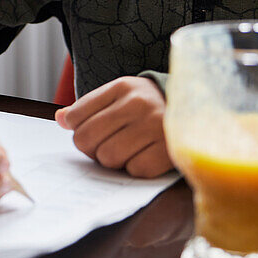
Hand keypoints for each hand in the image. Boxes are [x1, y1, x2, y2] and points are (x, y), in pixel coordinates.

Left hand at [55, 76, 172, 177]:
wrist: (198, 111)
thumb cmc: (149, 107)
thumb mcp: (120, 96)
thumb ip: (89, 107)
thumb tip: (59, 119)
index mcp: (122, 87)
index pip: (76, 116)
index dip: (76, 129)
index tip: (88, 131)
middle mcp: (139, 103)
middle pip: (86, 139)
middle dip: (91, 148)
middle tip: (104, 146)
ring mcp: (156, 126)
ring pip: (108, 157)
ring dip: (112, 160)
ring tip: (126, 150)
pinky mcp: (170, 150)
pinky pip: (135, 170)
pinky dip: (135, 168)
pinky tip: (144, 156)